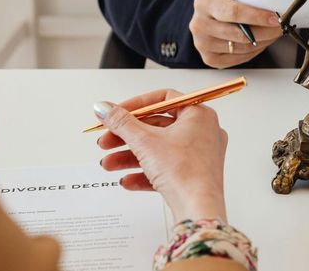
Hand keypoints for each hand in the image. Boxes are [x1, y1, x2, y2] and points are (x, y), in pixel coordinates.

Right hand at [94, 90, 227, 221]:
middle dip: (127, 136)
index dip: (136, 105)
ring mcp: (201, 154)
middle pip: (158, 126)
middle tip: (106, 141)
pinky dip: (146, 172)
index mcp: (199, 115)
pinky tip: (126, 180)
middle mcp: (204, 131)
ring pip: (159, 149)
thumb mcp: (145, 142)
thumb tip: (104, 108)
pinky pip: (167, 168)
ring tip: (108, 164)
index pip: (164, 99)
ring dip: (130, 156)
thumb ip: (121, 122)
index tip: (116, 113)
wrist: (198, 208)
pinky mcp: (195, 174)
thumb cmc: (184, 171)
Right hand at [190, 0, 281, 67]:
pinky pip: (240, 58)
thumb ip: (248, 2)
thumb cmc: (223, 5)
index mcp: (204, 3)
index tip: (275, 19)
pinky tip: (261, 42)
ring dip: (263, 41)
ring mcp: (202, 44)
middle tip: (280, 27)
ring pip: (242, 48)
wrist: (207, 17)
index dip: (258, 17)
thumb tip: (274, 12)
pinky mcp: (210, 59)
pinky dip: (254, 51)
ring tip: (272, 34)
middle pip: (240, 34)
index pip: (234, 12)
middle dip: (266, 31)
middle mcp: (199, 24)